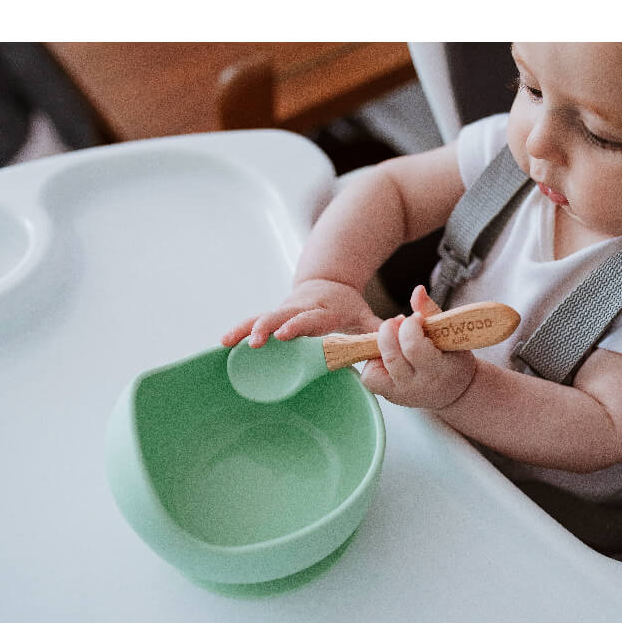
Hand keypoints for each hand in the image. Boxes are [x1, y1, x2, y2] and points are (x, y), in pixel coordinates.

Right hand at [221, 279, 382, 348]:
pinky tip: (224, 342)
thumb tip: (397, 332)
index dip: (298, 326)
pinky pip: (254, 320)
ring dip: (246, 328)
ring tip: (229, 341)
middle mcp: (301, 308)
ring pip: (263, 317)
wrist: (328, 279)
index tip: (287, 334)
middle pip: (281, 316)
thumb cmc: (347, 305)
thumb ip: (377, 329)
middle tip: (255, 340)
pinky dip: (239, 329)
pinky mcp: (275, 312)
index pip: (310, 319)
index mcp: (323, 310)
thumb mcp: (364, 315)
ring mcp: (285, 309)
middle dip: (266, 327)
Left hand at [360, 285, 476, 409]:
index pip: (413, 347)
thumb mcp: (450, 334)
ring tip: (394, 341)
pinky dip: (373, 363)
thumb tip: (417, 290)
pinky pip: (369, 378)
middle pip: (390, 356)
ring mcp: (399, 393)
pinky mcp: (388, 395)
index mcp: (437, 370)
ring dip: (379, 348)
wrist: (456, 392)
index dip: (410, 326)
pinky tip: (388, 354)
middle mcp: (415, 386)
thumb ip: (431, 312)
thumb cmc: (454, 359)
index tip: (416, 318)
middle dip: (389, 331)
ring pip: (373, 371)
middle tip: (398, 322)